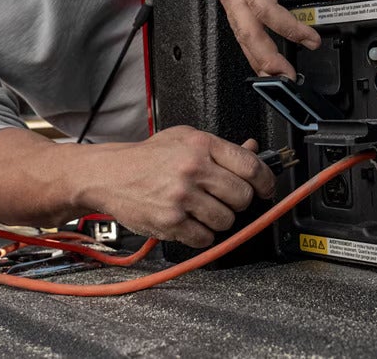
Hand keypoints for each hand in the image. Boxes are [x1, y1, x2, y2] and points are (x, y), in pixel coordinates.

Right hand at [90, 126, 274, 247]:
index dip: (265, 180)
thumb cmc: (147, 157)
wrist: (110, 174)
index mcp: (200, 145)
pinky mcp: (170, 222)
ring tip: (201, 208)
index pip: (251, 165)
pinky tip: (189, 220)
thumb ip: (220, 147)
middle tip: (224, 197)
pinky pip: (204, 238)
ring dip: (219, 219)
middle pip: (242, 196)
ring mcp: (181, 197)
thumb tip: (253, 148)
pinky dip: (201, 234)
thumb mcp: (184, 138)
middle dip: (238, 201)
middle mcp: (192, 169)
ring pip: (226, 220)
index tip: (265, 187)